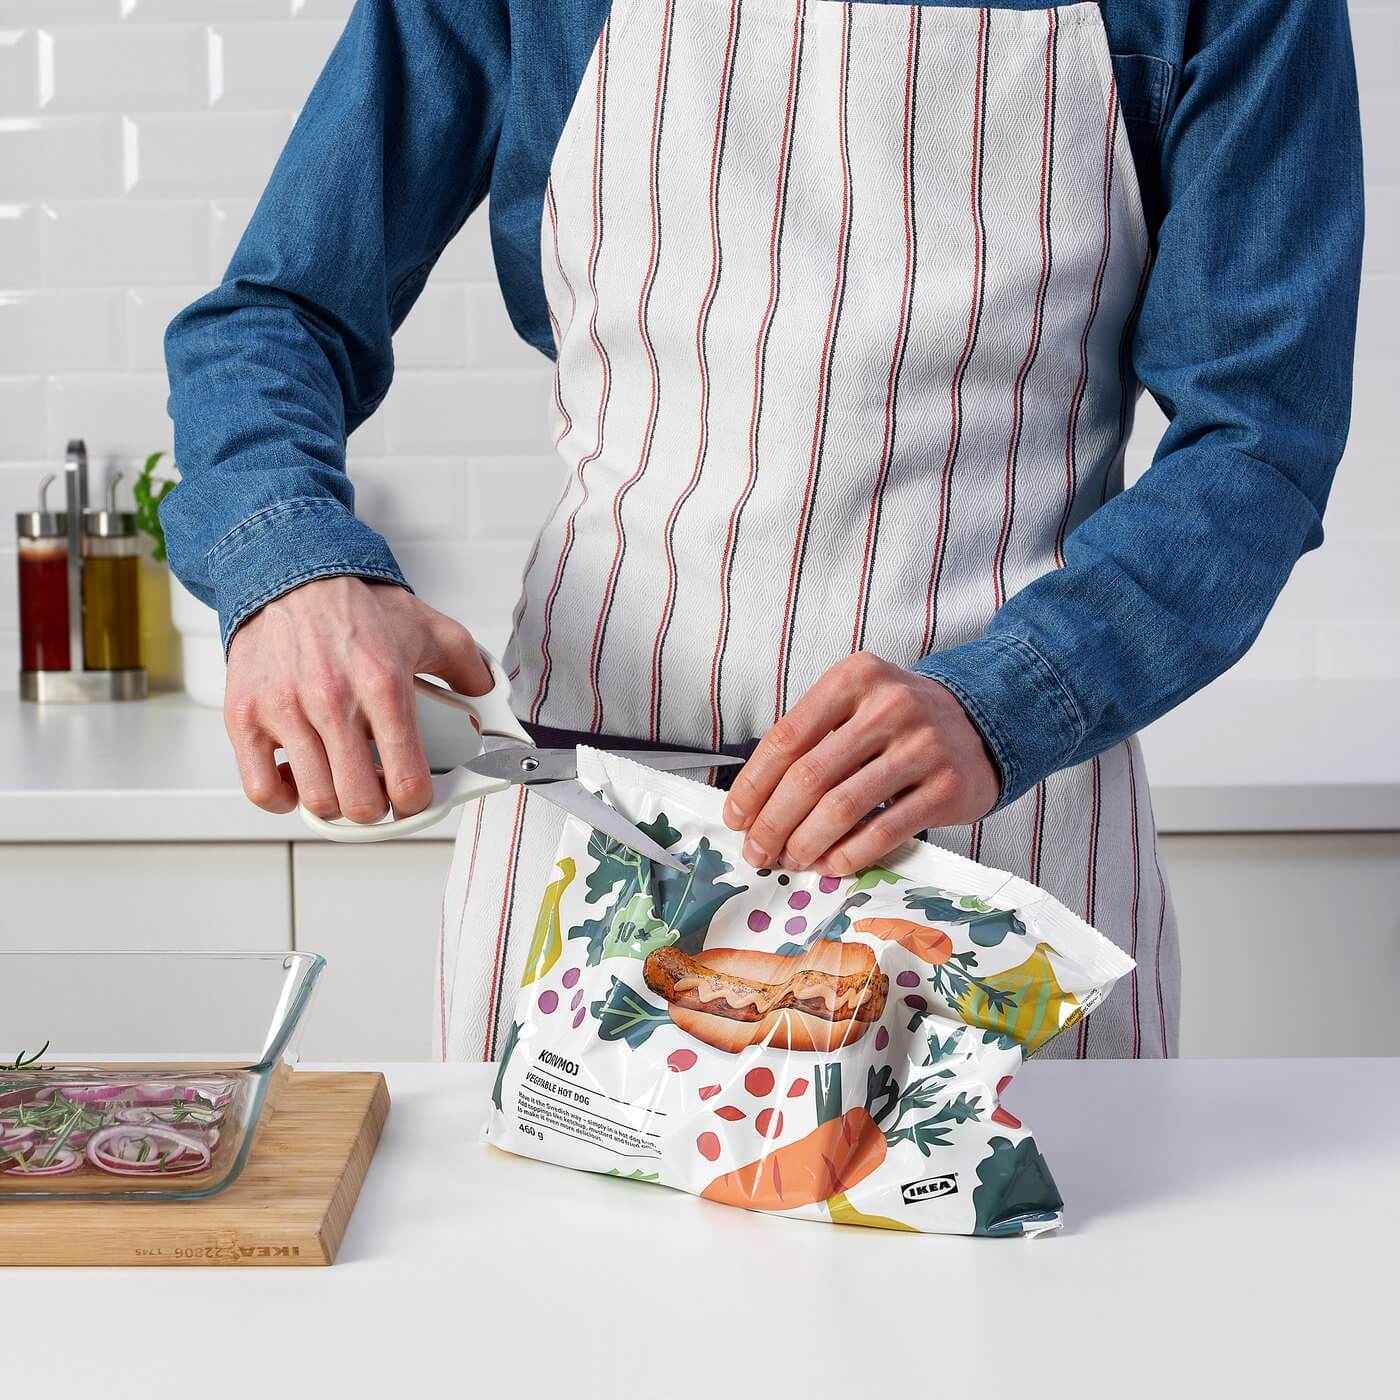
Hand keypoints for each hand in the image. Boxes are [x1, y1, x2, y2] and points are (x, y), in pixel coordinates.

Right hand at [224, 577, 491, 822]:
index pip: (408, 780)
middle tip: (378, 793)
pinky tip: (299, 778)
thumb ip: (469, 668)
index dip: (416, 803)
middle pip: (360, 802)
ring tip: (342, 781)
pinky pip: (260, 788)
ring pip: (315, 800)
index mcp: (383, 685)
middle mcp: (332, 701)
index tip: (413, 798)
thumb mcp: (430, 630)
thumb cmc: (357, 607)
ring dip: (334, 802)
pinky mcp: (244, 716)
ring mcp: (284, 711)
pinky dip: (282, 797)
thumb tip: (489, 699)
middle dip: (376, 809)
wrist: (292, 574)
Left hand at [721, 652, 999, 875]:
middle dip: (773, 823)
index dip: (754, 784)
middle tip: (756, 851)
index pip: (787, 737)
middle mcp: (889, 706)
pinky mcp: (948, 787)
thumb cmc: (899, 721)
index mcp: (854, 679)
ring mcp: (922, 746)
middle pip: (809, 776)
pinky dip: (849, 854)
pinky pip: (884, 830)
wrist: (984, 723)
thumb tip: (754, 801)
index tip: (735, 817)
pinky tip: (831, 865)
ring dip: (806, 843)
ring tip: (790, 860)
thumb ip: (811, 739)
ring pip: (843, 807)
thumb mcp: (856, 705)